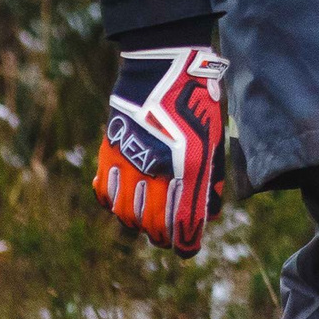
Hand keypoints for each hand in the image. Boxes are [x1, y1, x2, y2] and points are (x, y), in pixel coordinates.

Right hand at [93, 46, 227, 255]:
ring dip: (139, 224)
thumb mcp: (212, 139)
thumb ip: (210, 179)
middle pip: (153, 224)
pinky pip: (105, 193)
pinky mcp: (109, 152)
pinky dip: (114, 204)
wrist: (161, 68)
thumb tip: (209, 214)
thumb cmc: (195, 102)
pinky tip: (125, 202)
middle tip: (170, 239)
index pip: (184, 219)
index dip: (186, 242)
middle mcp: (156, 168)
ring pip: (126, 214)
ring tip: (149, 223)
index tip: (188, 250)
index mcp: (188, 164)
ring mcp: (129, 161)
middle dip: (163, 237)